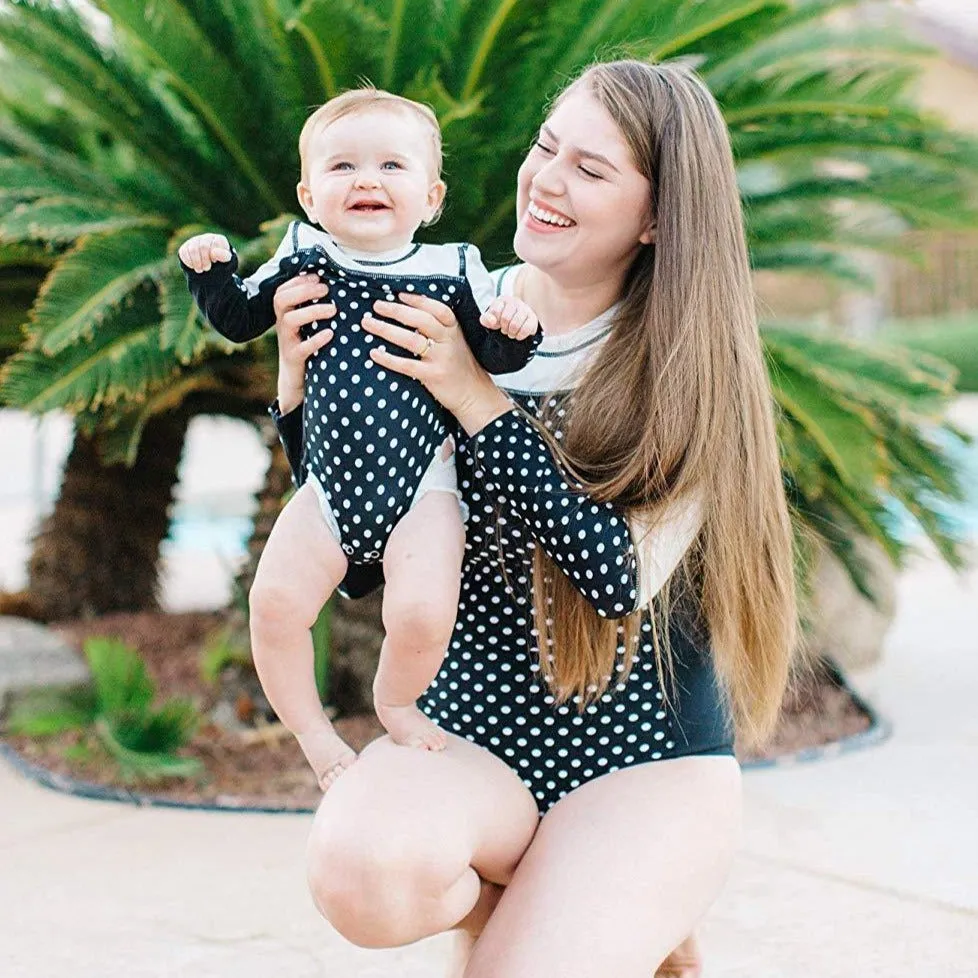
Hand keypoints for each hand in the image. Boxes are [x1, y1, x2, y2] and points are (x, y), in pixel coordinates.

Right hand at [178, 233, 231, 272]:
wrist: (211, 268)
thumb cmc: (220, 263)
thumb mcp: (226, 261)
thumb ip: (224, 256)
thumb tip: (213, 252)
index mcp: (218, 239)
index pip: (216, 243)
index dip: (214, 255)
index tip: (215, 261)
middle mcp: (206, 237)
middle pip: (203, 246)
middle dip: (205, 260)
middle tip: (207, 268)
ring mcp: (195, 241)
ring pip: (193, 250)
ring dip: (196, 262)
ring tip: (200, 270)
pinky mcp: (186, 247)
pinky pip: (184, 252)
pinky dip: (189, 262)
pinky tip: (193, 267)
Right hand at [273, 273, 336, 412]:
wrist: (297, 377)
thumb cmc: (307, 344)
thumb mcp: (308, 324)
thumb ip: (314, 306)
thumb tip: (336, 284)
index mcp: (285, 313)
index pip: (283, 290)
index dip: (298, 281)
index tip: (317, 278)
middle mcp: (282, 324)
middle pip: (282, 300)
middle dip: (304, 291)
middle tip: (326, 289)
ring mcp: (286, 341)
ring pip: (290, 320)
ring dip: (312, 311)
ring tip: (333, 310)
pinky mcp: (294, 358)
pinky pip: (301, 348)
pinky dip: (316, 340)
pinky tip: (330, 334)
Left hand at [361, 292, 512, 433]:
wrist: (474, 394)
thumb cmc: (460, 366)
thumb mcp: (455, 342)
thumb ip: (438, 329)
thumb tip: (406, 313)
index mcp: (453, 330)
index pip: (436, 308)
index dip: (417, 300)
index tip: (398, 294)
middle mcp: (448, 341)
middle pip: (421, 320)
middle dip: (396, 310)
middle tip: (377, 305)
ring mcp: (441, 359)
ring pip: (411, 340)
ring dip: (386, 330)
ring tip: (368, 323)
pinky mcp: (433, 376)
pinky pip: (407, 365)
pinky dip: (389, 359)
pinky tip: (374, 353)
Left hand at [481, 295, 538, 340]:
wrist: (514, 324)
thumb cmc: (500, 320)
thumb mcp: (489, 319)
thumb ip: (486, 319)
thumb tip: (492, 321)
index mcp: (503, 300)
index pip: (496, 311)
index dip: (495, 322)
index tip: (497, 323)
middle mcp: (515, 302)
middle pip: (505, 318)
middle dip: (503, 328)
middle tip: (505, 329)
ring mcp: (525, 309)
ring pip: (515, 324)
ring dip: (511, 332)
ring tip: (511, 332)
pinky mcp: (533, 318)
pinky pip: (526, 328)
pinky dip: (520, 335)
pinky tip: (518, 335)